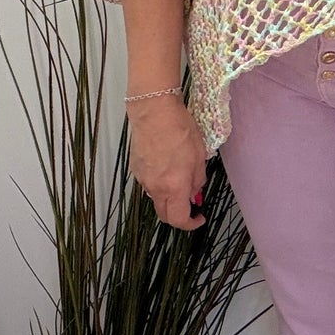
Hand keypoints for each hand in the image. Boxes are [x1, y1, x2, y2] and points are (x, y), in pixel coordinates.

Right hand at [127, 95, 208, 229]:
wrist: (154, 111)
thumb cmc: (180, 129)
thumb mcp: (199, 155)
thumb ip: (197, 180)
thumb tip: (194, 192)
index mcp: (174, 186)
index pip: (179, 219)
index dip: (191, 224)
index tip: (199, 218)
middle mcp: (155, 187)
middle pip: (164, 214)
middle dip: (178, 215)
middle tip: (190, 205)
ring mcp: (143, 179)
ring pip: (155, 198)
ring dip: (168, 198)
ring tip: (179, 179)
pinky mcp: (135, 169)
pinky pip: (148, 184)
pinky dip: (158, 183)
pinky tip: (166, 166)